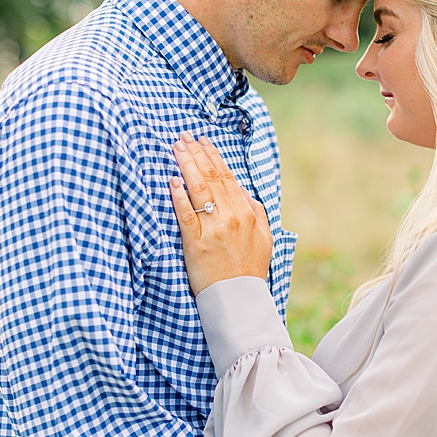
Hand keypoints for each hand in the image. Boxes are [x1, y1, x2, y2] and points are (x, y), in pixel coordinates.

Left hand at [169, 134, 272, 295]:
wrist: (240, 299)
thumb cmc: (249, 270)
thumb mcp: (265, 238)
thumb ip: (256, 212)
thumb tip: (243, 192)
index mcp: (248, 213)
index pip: (228, 177)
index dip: (214, 157)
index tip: (202, 142)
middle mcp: (232, 216)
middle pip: (211, 178)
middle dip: (196, 154)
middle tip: (183, 138)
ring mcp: (214, 228)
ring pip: (198, 189)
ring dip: (186, 165)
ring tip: (176, 149)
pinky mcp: (196, 242)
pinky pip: (185, 213)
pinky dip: (178, 195)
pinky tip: (172, 181)